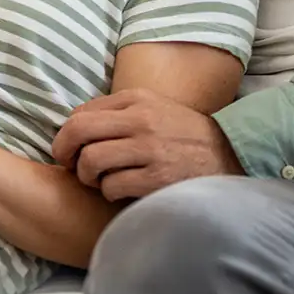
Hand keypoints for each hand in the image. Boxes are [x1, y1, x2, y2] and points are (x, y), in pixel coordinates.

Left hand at [51, 89, 242, 200]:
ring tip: (101, 181)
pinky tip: (121, 191)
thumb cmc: (182, 136)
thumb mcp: (153, 109)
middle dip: (65, 153)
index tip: (68, 150)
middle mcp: (141, 120)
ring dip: (88, 176)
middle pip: (78, 132)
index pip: (81, 113)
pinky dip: (109, 193)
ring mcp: (149, 149)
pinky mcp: (156, 178)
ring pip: (90, 161)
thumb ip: (117, 112)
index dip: (66, 135)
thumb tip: (73, 124)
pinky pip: (111, 186)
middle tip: (69, 166)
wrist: (228, 156)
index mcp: (136, 100)